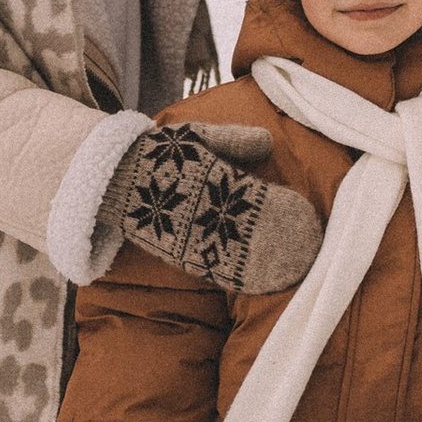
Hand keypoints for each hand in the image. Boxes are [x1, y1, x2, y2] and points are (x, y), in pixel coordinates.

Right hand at [103, 121, 323, 295]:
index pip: (246, 193)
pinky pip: (209, 266)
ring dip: (262, 263)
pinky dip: (235, 276)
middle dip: (276, 240)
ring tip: (293, 271)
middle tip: (310, 249)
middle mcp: (196, 208)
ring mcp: (185, 233)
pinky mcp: (176, 252)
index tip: (304, 213)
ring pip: (229, 252)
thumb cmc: (161, 154)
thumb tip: (268, 142)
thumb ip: (232, 141)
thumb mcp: (196, 138)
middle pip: (242, 227)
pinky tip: (259, 283)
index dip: (276, 206)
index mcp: (204, 175)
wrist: (111, 178)